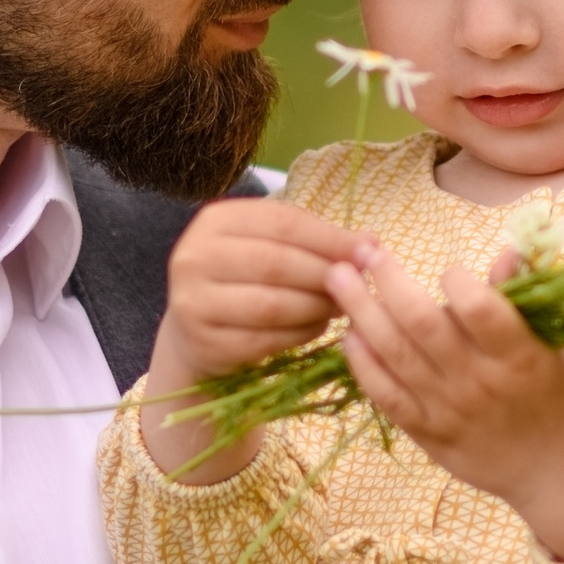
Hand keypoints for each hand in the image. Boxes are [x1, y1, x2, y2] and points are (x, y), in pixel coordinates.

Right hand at [142, 199, 367, 482]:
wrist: (197, 330)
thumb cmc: (245, 278)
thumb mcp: (273, 246)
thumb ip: (317, 240)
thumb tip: (371, 244)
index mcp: (215, 220)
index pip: (282, 222)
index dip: (330, 238)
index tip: (368, 252)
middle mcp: (194, 257)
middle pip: (276, 263)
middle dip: (325, 276)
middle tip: (357, 287)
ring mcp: (192, 302)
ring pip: (271, 305)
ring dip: (315, 308)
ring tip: (338, 307)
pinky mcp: (204, 343)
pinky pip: (264, 340)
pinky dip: (299, 335)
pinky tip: (315, 328)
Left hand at [323, 250, 563, 559]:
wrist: (555, 468)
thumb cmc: (555, 394)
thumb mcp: (550, 344)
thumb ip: (520, 299)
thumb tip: (506, 250)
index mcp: (519, 355)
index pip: (479, 309)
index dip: (456, 280)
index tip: (449, 270)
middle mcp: (480, 381)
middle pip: (423, 325)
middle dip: (388, 282)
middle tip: (364, 252)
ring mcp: (450, 410)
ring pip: (397, 356)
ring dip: (363, 314)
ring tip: (339, 280)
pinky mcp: (428, 434)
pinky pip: (388, 397)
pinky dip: (364, 365)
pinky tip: (348, 337)